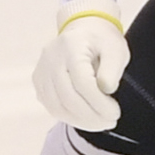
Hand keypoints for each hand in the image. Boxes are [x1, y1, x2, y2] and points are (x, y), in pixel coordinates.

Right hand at [31, 0, 127, 131]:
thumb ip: (112, 69)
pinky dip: (69, 117)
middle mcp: (51, 58)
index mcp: (71, 46)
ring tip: (100, 123)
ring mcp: (42, 70)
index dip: (99, 103)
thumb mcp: (116, 49)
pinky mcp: (39, 82)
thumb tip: (106, 90)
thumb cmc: (102, 41)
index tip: (115, 113)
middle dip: (91, 116)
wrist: (83, 31)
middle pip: (68, 97)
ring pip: (57, 106)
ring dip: (81, 121)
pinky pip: (52, 106)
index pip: (82, 82)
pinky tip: (86, 119)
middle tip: (110, 122)